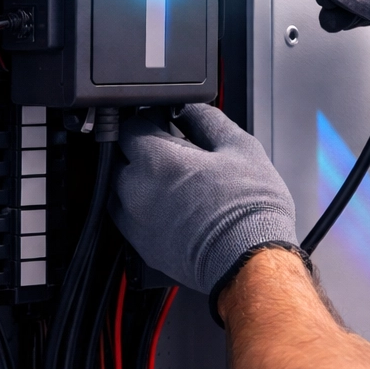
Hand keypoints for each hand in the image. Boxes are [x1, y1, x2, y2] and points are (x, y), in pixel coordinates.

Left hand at [113, 105, 297, 296]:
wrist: (250, 260)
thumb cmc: (249, 209)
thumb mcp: (239, 147)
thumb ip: (207, 119)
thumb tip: (191, 109)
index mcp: (156, 160)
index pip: (130, 126)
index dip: (150, 118)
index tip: (166, 122)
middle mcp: (135, 190)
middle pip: (120, 155)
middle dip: (142, 147)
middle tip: (173, 148)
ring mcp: (134, 222)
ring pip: (119, 188)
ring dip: (138, 178)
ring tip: (171, 178)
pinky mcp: (141, 246)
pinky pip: (128, 217)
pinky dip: (141, 207)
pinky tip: (170, 204)